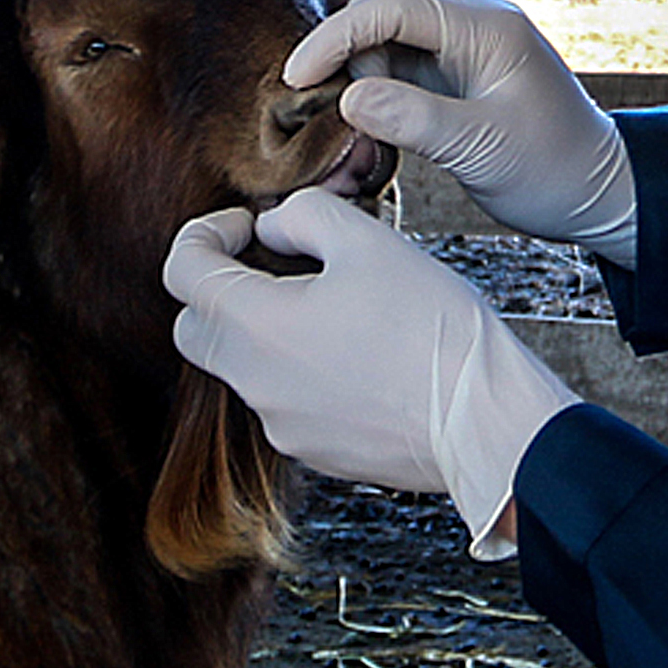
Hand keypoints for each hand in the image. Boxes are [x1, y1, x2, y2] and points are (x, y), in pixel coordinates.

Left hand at [165, 189, 578, 557]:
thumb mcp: (366, 239)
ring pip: (239, 365)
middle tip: (270, 260)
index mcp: (255, 326)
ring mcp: (281, 425)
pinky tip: (353, 348)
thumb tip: (273, 228)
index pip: (182, 272)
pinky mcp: (313, 451)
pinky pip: (280, 399)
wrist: (485, 419)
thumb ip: (301, 216)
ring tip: (329, 301)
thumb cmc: (432, 327)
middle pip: (193, 326)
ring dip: (260, 327)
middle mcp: (255, 383)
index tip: (246, 225)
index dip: (206, 234)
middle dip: (217, 285)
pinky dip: (295, 367)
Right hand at [283, 0, 635, 258]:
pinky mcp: (455, 62)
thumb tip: (349, 98)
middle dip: (351, 36)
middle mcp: (475, 18)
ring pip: (389, 13)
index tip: (299, 76)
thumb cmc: (552, 172)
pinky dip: (375, 72)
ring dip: (362, 55)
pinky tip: (378, 115)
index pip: (393, 3)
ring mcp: (464, 38)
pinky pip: (399, 46)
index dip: (337, 34)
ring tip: (371, 118)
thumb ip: (414, 119)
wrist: (597, 190)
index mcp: (487, 28)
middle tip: (351, 103)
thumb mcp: (482, 152)